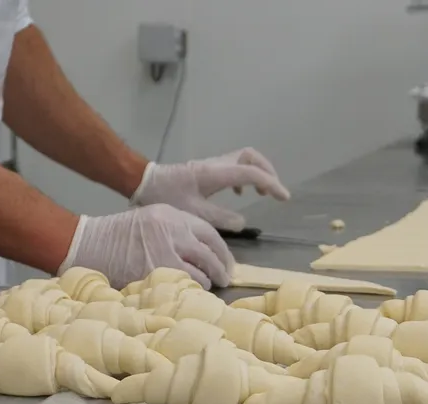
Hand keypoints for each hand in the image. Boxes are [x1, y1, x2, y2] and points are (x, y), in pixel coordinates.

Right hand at [62, 205, 234, 288]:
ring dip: (206, 283)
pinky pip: (184, 285)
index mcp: (173, 216)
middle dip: (221, 269)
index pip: (209, 233)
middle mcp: (173, 231)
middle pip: (210, 253)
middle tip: (224, 279)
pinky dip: (190, 291)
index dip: (222, 251)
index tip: (227, 262)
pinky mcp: (157, 272)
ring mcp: (166, 252)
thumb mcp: (151, 220)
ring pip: (201, 272)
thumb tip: (202, 252)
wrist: (90, 244)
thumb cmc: (118, 236)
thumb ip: (177, 231)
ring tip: (205, 288)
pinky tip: (188, 294)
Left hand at [131, 148, 290, 230]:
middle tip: (274, 192)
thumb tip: (243, 222)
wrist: (144, 183)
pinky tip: (239, 194)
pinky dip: (243, 177)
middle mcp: (216, 164)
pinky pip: (232, 166)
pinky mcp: (206, 169)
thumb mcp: (193, 213)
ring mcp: (211, 165)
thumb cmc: (166, 198)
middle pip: (251, 157)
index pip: (251, 173)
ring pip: (243, 159)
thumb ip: (220, 218)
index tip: (284, 198)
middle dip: (267, 171)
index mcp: (216, 174)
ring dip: (257, 172)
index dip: (271, 184)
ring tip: (262, 193)